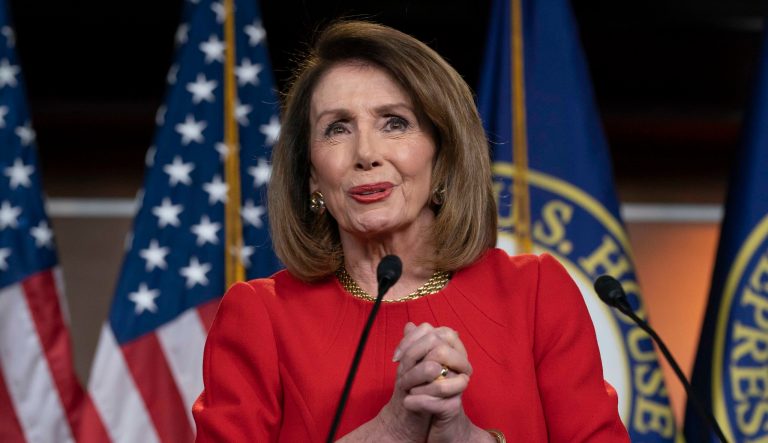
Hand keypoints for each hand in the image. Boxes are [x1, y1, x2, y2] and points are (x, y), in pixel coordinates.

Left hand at [393, 322, 489, 442]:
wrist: (442, 425)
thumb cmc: (432, 393)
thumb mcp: (423, 368)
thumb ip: (417, 346)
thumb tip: (409, 324)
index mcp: (455, 354)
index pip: (439, 334)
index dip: (414, 341)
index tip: (396, 357)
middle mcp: (461, 368)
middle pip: (440, 350)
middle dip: (414, 360)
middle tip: (399, 374)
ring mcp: (458, 388)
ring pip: (436, 374)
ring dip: (415, 380)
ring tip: (406, 389)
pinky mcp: (453, 408)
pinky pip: (434, 400)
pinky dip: (417, 400)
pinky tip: (407, 402)